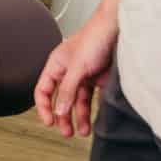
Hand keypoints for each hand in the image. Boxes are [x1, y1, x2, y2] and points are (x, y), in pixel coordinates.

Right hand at [35, 12, 117, 138]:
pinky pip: (92, 99)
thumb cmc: (95, 37)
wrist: (117, 29)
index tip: (49, 122)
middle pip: (60, 99)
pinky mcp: (98, 79)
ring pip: (76, 101)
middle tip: (67, 132)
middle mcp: (68, 71)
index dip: (44, 106)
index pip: (43, 89)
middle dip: (62, 116)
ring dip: (78, 117)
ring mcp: (84, 76)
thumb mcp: (77, 67)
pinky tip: (93, 120)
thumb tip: (59, 111)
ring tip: (82, 132)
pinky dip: (91, 110)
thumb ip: (67, 90)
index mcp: (56, 64)